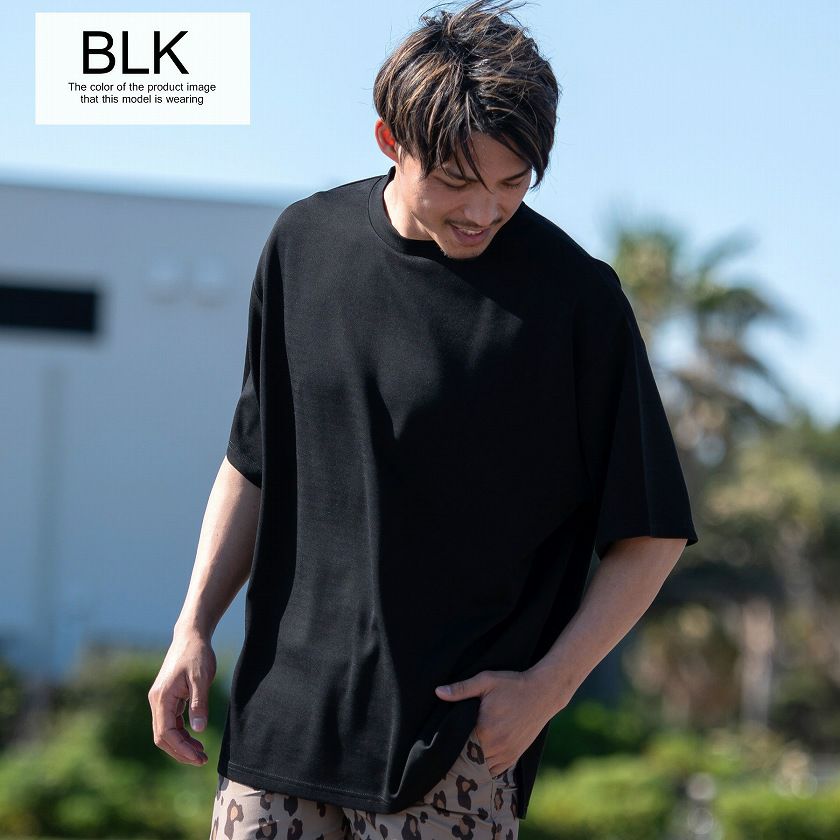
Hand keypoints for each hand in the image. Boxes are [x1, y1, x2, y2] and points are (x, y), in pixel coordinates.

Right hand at [148, 630, 215, 765]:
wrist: (191, 635)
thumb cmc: (197, 654)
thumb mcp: (202, 678)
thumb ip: (199, 703)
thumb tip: (199, 730)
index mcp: (162, 698)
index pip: (166, 733)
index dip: (181, 749)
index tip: (198, 758)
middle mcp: (156, 701)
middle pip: (163, 737)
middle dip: (181, 751)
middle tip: (202, 760)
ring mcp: (161, 700)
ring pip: (166, 731)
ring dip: (181, 744)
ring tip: (201, 753)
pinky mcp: (168, 698)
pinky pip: (171, 722)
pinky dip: (181, 733)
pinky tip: (195, 738)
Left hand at [435, 669, 554, 776]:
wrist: (543, 692)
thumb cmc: (513, 684)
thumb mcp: (485, 680)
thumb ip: (461, 689)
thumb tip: (438, 692)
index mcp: (485, 730)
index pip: (459, 745)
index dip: (450, 743)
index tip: (443, 738)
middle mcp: (496, 746)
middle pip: (469, 758)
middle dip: (460, 753)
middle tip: (450, 746)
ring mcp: (507, 753)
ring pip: (482, 767)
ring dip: (473, 761)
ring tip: (463, 751)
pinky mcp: (515, 755)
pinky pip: (496, 770)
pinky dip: (486, 766)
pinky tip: (479, 758)